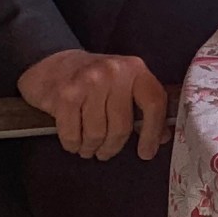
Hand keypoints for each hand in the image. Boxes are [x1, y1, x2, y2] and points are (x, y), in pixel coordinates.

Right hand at [17, 49, 170, 160]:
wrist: (53, 63)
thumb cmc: (94, 79)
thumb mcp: (125, 84)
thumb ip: (145, 107)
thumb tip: (164, 137)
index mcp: (136, 69)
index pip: (154, 103)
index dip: (153, 132)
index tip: (146, 153)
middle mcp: (114, 72)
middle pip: (122, 126)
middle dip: (113, 147)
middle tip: (105, 153)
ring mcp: (89, 82)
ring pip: (97, 133)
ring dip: (92, 148)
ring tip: (89, 149)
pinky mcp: (65, 94)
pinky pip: (73, 133)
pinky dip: (73, 144)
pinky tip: (74, 144)